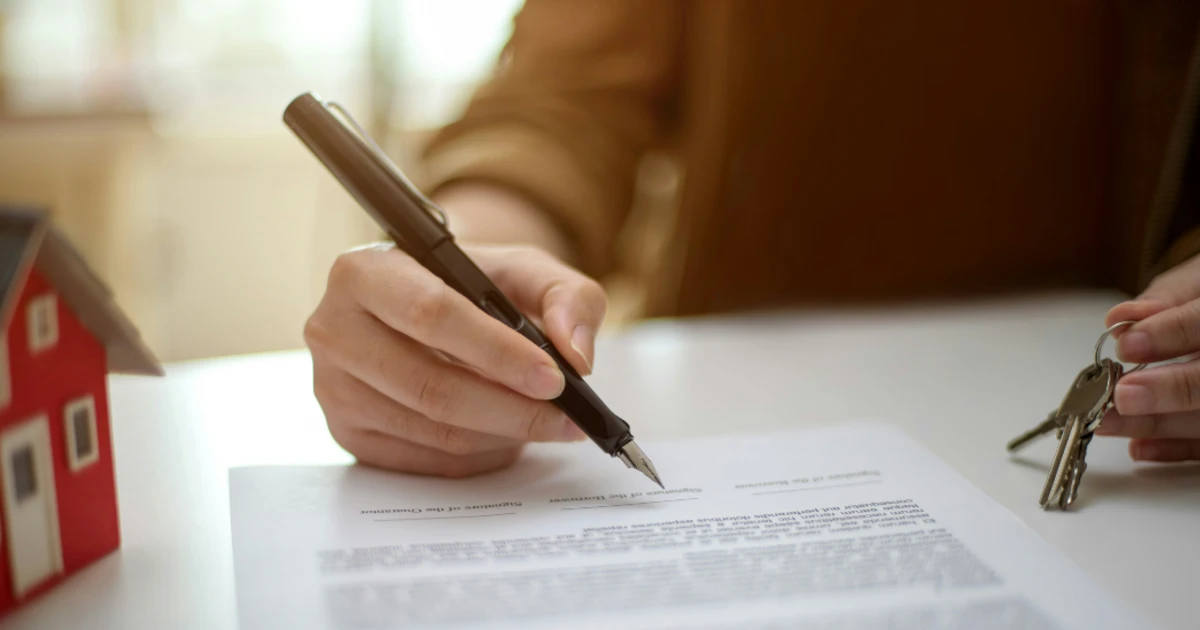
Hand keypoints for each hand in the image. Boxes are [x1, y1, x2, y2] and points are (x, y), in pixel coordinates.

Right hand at [305, 243, 604, 476]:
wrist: (428, 305)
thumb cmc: (473, 284)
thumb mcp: (526, 269)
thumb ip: (567, 296)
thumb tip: (577, 354)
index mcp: (365, 270)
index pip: (431, 314)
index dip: (496, 352)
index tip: (554, 379)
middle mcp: (333, 328)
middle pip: (430, 385)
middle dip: (510, 409)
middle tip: (565, 418)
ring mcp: (333, 388)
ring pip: (431, 429)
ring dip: (501, 436)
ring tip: (545, 425)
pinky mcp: (347, 433)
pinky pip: (424, 460)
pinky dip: (478, 455)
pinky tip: (507, 437)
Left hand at [1098, 253, 1199, 461]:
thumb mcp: (1197, 281)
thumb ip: (1165, 299)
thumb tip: (1122, 319)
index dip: (1171, 333)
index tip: (1127, 344)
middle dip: (1170, 391)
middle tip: (1122, 395)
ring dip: (1158, 425)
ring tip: (1107, 422)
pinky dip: (1177, 449)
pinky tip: (1139, 447)